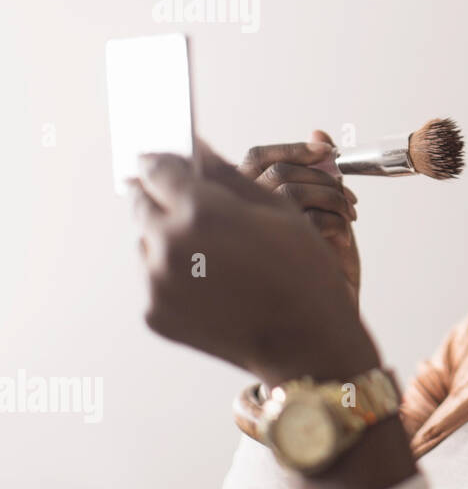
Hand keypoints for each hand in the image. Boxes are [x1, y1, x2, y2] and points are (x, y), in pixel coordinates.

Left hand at [127, 137, 377, 384]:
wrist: (306, 340)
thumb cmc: (302, 269)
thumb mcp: (274, 208)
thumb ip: (225, 173)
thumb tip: (194, 148)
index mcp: (199, 211)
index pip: (158, 167)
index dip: (166, 159)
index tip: (171, 160)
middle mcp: (168, 245)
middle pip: (140, 202)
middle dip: (162, 196)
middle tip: (189, 201)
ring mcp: (157, 283)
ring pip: (146, 241)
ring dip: (167, 236)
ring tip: (209, 246)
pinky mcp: (155, 313)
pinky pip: (155, 278)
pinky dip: (175, 273)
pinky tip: (212, 278)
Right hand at [237, 130, 360, 303]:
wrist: (326, 324)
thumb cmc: (320, 275)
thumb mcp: (326, 216)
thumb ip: (319, 177)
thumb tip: (320, 133)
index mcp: (242, 204)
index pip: (257, 156)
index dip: (293, 148)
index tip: (329, 152)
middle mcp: (235, 218)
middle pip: (277, 170)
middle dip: (323, 177)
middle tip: (350, 200)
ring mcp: (247, 235)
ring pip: (290, 188)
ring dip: (332, 197)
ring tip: (350, 218)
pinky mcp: (268, 254)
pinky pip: (304, 216)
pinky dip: (334, 221)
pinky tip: (343, 238)